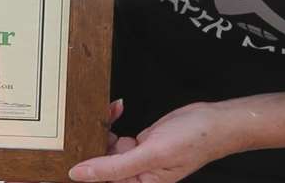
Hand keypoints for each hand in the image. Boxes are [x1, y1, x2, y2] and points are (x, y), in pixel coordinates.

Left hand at [70, 101, 225, 182]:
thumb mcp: (150, 155)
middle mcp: (135, 176)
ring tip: (107, 110)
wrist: (213, 121)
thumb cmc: (193, 142)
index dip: (84, 164)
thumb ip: (114, 167)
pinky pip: (116, 135)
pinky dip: (113, 120)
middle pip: (99, 164)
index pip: (100, 179)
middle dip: (93, 140)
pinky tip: (116, 108)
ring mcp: (136, 159)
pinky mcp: (139, 144)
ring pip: (106, 148)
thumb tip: (81, 174)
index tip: (71, 146)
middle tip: (90, 119)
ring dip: (102, 127)